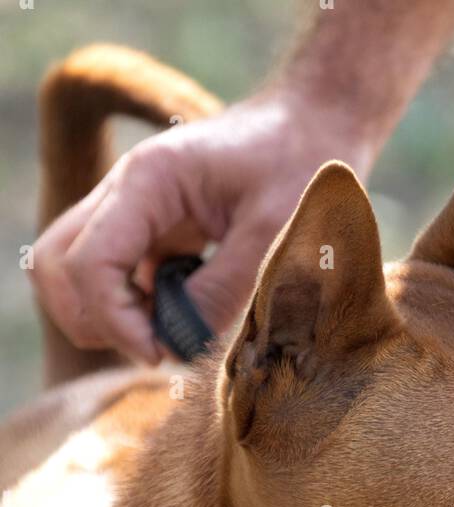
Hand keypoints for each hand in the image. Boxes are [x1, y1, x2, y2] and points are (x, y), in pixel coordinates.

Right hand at [29, 90, 375, 363]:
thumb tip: (175, 346)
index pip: (88, 263)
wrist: (315, 125)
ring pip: (77, 275)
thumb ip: (221, 291)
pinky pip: (118, 280)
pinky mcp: (152, 233)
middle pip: (58, 268)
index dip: (115, 322)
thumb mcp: (272, 234)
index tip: (160, 354)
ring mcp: (133, 213)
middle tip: (155, 348)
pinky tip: (190, 314)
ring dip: (110, 317)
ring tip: (172, 332)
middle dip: (95, 320)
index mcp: (148, 181)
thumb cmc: (301, 167)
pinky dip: (139, 310)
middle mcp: (125, 193)